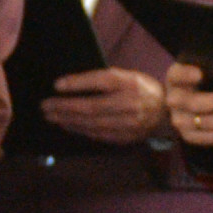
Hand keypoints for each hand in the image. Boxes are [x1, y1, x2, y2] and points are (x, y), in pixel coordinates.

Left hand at [43, 68, 166, 145]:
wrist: (166, 112)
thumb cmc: (141, 89)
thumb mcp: (127, 76)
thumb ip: (105, 80)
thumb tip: (72, 84)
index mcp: (129, 83)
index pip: (99, 81)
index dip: (77, 83)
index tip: (56, 85)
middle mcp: (129, 103)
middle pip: (91, 106)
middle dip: (65, 107)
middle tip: (46, 106)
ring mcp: (128, 123)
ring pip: (92, 123)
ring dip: (68, 120)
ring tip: (52, 116)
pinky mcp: (126, 137)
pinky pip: (98, 134)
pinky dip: (80, 130)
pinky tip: (68, 125)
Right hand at [164, 62, 212, 148]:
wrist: (195, 102)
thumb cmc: (207, 79)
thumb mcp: (207, 68)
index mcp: (175, 77)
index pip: (177, 75)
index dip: (186, 75)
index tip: (200, 74)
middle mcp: (173, 99)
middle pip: (194, 103)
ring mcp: (178, 119)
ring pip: (205, 123)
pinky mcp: (188, 136)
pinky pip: (210, 137)